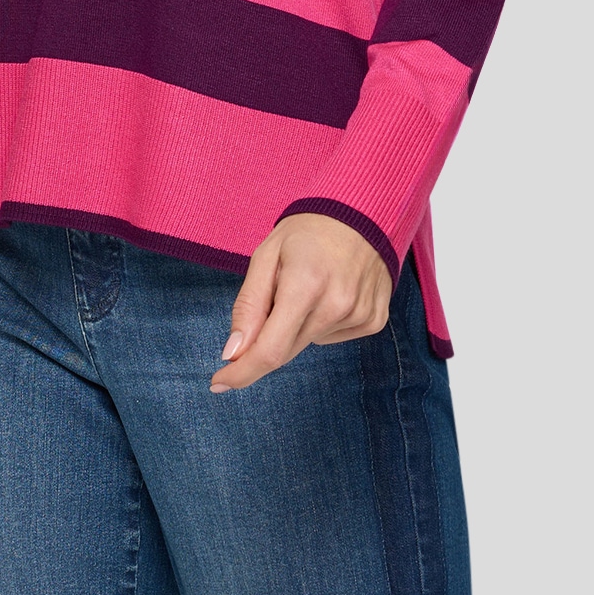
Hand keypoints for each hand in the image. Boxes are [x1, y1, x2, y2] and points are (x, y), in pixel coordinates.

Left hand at [209, 212, 392, 392]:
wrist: (362, 211)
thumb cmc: (307, 231)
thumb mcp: (266, 256)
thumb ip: (249, 305)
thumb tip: (233, 352)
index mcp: (305, 284)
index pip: (269, 350)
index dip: (241, 372)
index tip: (218, 382)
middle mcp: (337, 304)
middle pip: (286, 351)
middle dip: (266, 339)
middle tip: (271, 299)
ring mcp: (361, 314)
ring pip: (308, 343)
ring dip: (296, 325)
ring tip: (309, 284)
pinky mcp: (375, 320)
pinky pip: (333, 337)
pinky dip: (322, 322)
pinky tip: (331, 292)